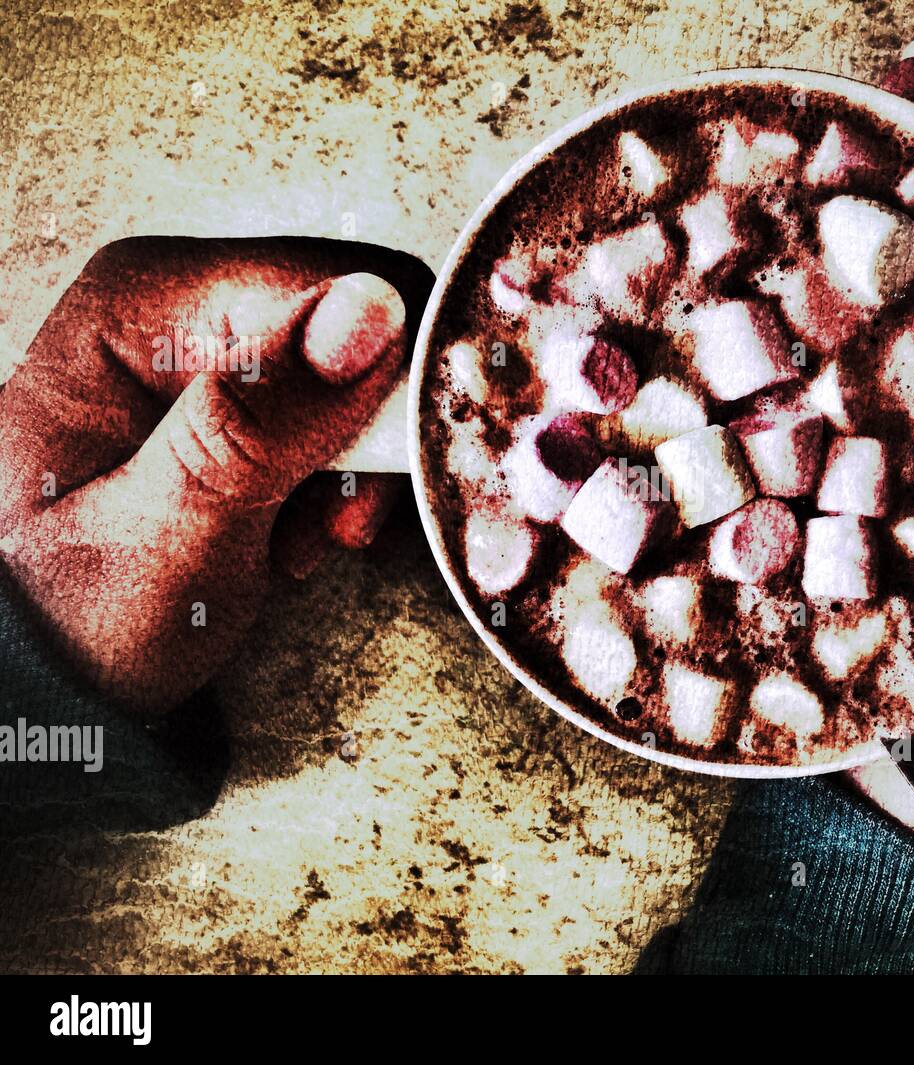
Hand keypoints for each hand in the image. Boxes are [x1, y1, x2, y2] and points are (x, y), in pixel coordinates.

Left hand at [0, 237, 432, 711]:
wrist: (59, 677)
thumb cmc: (79, 615)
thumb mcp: (170, 529)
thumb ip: (262, 419)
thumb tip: (371, 308)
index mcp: (137, 303)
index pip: (327, 286)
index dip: (381, 381)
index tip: (363, 487)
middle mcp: (179, 305)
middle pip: (356, 327)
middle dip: (370, 437)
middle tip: (333, 526)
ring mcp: (215, 351)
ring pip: (366, 376)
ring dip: (362, 471)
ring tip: (306, 542)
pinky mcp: (246, 399)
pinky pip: (348, 414)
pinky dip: (349, 482)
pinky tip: (307, 535)